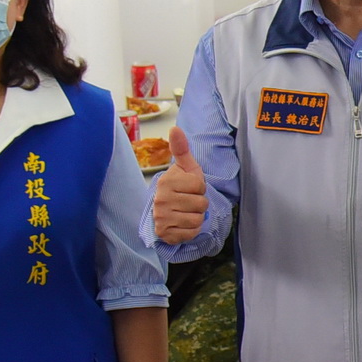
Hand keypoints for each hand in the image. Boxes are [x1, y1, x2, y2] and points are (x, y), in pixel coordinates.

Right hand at [151, 126, 207, 244]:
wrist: (168, 210)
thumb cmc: (180, 187)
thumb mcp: (185, 167)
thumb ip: (182, 149)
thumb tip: (175, 128)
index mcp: (166, 182)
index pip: (200, 186)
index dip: (200, 187)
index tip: (190, 188)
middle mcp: (161, 200)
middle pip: (201, 204)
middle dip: (200, 203)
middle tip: (188, 201)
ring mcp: (161, 218)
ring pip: (198, 219)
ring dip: (197, 217)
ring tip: (186, 212)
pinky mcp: (165, 234)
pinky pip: (191, 233)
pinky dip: (192, 230)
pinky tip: (183, 223)